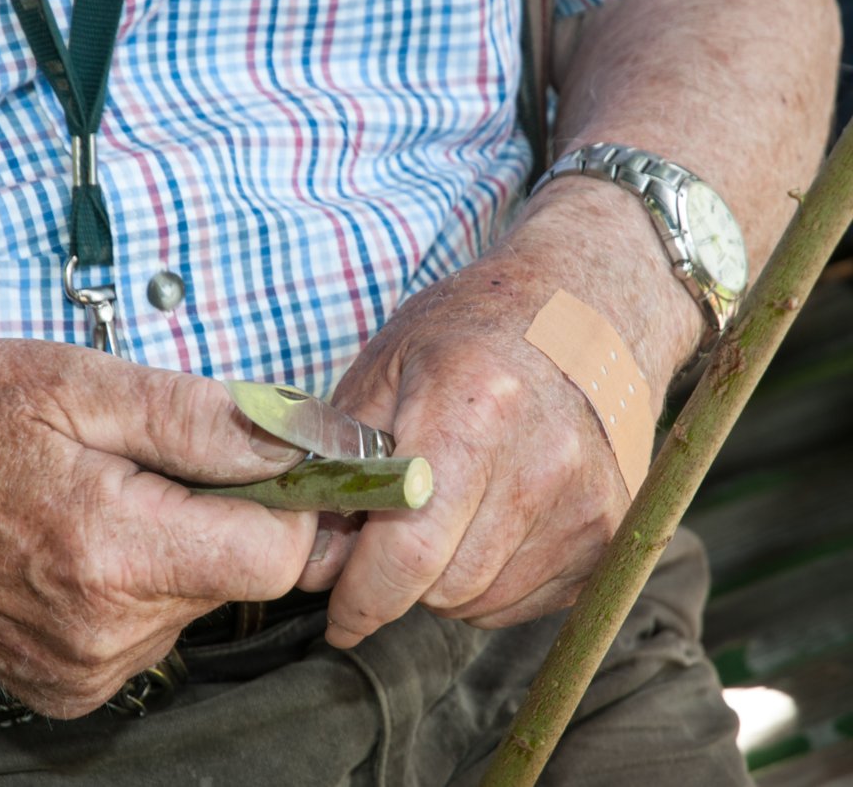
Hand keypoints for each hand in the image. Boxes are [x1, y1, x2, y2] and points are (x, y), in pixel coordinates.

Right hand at [0, 340, 314, 716]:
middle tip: (147, 465)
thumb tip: (297, 439)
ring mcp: (84, 671)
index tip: (255, 459)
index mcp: (112, 554)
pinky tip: (81, 546)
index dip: (284, 501)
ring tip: (100, 500)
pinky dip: (138, 585)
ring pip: (197, 604)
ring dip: (176, 549)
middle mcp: (106, 634)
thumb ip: (195, 417)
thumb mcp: (72, 385)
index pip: (276, 557)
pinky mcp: (66, 687)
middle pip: (239, 580)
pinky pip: (150, 632)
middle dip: (220, 514)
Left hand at [299, 181, 698, 642]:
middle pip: (445, 587)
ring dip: (443, 583)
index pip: (409, 552)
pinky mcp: (609, 532)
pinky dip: (489, 582)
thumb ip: (340, 465)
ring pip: (482, 603)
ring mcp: (586, 503)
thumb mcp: (384, 369)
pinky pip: (524, 602)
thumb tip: (316, 566)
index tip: (339, 616)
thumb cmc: (469, 333)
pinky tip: (486, 523)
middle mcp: (542, 463)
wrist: (584, 309)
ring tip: (442, 516)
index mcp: (475, 411)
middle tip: (387, 535)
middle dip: (399, 580)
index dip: (362, 597)